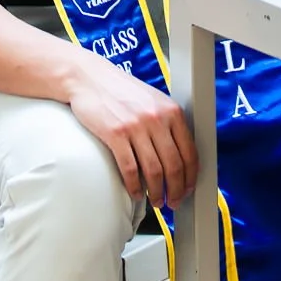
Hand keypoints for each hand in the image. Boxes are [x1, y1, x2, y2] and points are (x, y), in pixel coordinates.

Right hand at [67, 56, 197, 206]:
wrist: (89, 78)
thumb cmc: (121, 91)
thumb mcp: (153, 101)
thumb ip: (168, 123)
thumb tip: (180, 156)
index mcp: (171, 111)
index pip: (190, 152)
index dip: (191, 177)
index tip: (188, 189)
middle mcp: (157, 118)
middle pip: (174, 166)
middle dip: (176, 190)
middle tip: (173, 202)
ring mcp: (136, 126)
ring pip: (154, 171)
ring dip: (157, 193)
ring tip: (156, 202)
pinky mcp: (115, 134)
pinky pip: (130, 169)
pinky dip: (134, 186)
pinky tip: (135, 193)